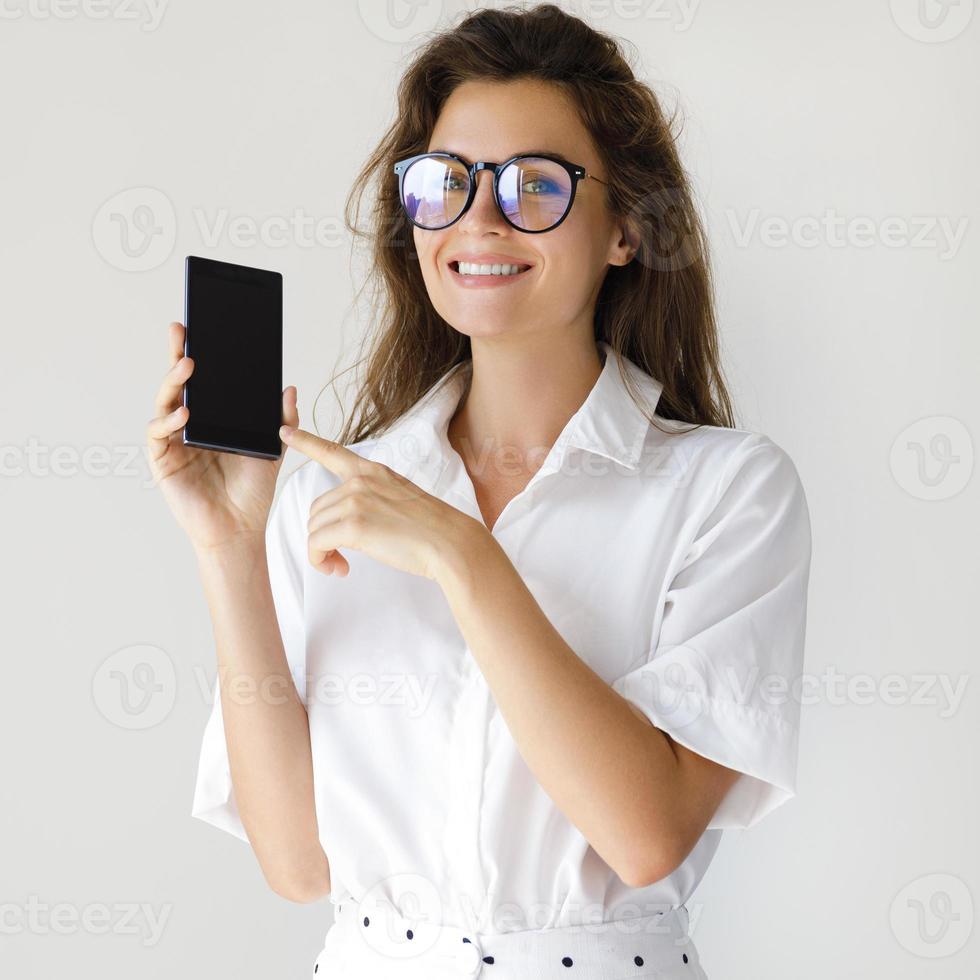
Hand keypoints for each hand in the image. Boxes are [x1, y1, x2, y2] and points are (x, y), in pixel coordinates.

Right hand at [147, 321, 296, 551]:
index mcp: (213, 419)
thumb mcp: (273, 449)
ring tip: (187, 367)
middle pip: (179, 385)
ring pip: (165, 403)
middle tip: (181, 334)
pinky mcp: (163, 461)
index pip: (203, 382)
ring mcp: (173, 442)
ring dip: (173, 383)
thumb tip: (290, 388)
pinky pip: (159, 435)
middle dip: (177, 356)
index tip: (200, 329)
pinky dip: (168, 422)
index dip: (198, 356)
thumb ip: (282, 420)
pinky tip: (184, 414)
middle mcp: (189, 426)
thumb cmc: (251, 491)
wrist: (241, 527)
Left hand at [279, 424, 478, 580]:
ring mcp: (356, 501)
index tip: (286, 431)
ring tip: (341, 564)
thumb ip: (373, 498)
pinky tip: (338, 568)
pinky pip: (316, 545)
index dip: (305, 441)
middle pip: (317, 508)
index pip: (332, 452)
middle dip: (323, 535)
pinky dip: (320, 561)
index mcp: (373, 471)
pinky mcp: (353, 525)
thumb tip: (351, 520)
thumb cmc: (432, 528)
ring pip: (314, 528)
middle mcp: (361, 481)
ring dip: (322, 551)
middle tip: (340, 556)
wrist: (449, 542)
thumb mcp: (401, 497)